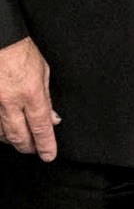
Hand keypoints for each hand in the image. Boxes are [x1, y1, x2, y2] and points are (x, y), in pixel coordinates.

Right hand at [0, 36, 59, 159]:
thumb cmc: (21, 52)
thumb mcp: (43, 72)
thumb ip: (46, 98)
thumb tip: (52, 119)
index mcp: (30, 93)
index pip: (41, 127)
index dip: (46, 144)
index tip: (49, 155)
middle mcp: (9, 102)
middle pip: (18, 136)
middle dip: (28, 147)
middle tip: (34, 150)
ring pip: (0, 133)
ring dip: (11, 140)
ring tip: (20, 140)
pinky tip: (3, 130)